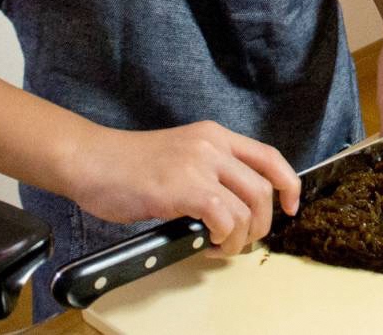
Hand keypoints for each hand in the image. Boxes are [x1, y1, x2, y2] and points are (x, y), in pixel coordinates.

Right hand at [66, 122, 299, 255]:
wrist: (91, 161)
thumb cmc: (128, 166)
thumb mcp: (181, 157)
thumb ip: (210, 172)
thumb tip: (234, 208)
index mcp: (215, 135)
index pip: (269, 156)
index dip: (289, 183)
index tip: (291, 206)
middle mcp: (213, 145)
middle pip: (264, 187)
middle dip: (262, 222)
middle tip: (244, 240)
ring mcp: (199, 165)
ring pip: (248, 206)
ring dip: (241, 237)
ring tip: (221, 246)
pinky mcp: (183, 188)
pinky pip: (224, 218)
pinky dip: (223, 238)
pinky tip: (207, 244)